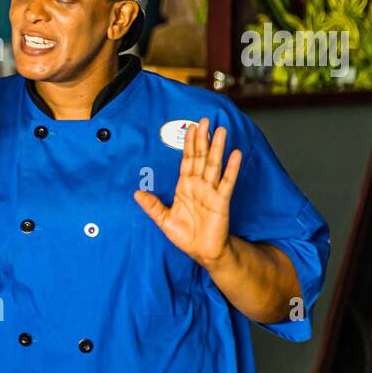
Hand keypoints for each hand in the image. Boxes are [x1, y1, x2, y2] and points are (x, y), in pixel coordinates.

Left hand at [133, 117, 241, 268]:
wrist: (202, 252)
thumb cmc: (186, 236)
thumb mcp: (164, 220)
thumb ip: (152, 206)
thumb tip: (136, 193)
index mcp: (185, 187)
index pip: (187, 161)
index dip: (189, 145)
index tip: (191, 128)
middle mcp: (199, 186)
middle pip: (200, 158)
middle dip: (202, 139)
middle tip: (205, 120)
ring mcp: (211, 192)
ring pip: (214, 165)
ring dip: (217, 148)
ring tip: (221, 131)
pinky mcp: (221, 202)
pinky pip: (226, 183)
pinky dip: (231, 169)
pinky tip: (235, 155)